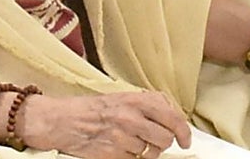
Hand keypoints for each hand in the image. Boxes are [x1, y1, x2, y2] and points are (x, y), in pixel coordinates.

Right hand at [21, 92, 190, 158]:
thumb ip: (148, 103)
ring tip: (131, 142)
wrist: (63, 120)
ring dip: (145, 151)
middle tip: (156, 143)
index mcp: (137, 100)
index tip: (186, 140)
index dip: (183, 132)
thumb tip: (172, 114)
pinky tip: (119, 147)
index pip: (172, 117)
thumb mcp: (122, 96)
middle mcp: (132, 117)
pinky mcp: (112, 153)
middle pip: (165, 139)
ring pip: (150, 153)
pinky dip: (129, 157)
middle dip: (163, 144)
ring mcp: (122, 136)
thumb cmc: (93, 109)